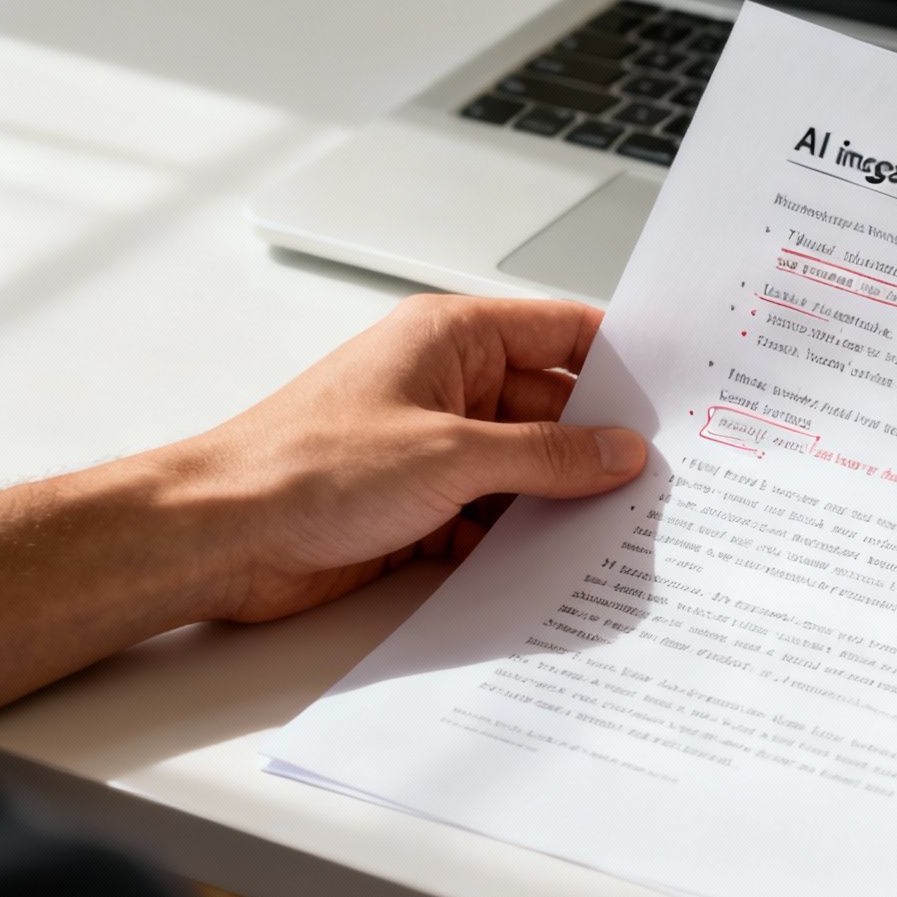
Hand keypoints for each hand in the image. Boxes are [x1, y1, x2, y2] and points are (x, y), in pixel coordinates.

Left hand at [181, 295, 647, 621]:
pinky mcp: (420, 505)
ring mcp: (433, 448)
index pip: (562, 332)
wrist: (216, 538)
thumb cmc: (302, 467)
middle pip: (552, 408)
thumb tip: (618, 451)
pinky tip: (556, 564)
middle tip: (662, 477)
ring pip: (527, 468)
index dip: (622, 359)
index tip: (679, 392)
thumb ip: (546, 455)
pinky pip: (494, 516)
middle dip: (598, 445)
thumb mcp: (450, 455)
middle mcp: (447, 385)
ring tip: (620, 527)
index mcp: (452, 338)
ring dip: (560, 500)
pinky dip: (520, 539)